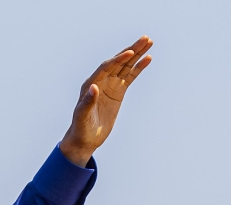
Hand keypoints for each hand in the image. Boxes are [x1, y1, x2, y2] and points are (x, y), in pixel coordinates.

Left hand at [60, 36, 153, 166]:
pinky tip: (148, 59)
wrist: (85, 138)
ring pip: (126, 66)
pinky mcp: (118, 91)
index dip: (118, 59)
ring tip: (149, 42)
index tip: (130, 53)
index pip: (106, 67)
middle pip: (118, 61)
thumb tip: (94, 87)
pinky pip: (130, 77)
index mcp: (91, 83)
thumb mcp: (82, 116)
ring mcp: (111, 85)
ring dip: (137, 54)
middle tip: (145, 39)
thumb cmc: (81, 128)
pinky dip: (139, 68)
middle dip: (131, 50)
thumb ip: (87, 102)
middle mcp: (101, 80)